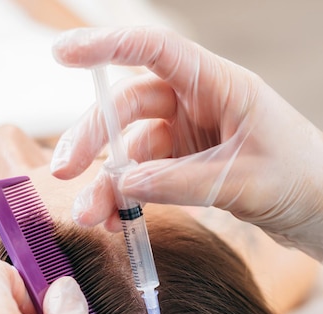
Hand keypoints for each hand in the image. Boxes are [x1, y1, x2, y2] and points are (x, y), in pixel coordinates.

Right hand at [51, 26, 322, 259]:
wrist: (320, 210)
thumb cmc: (300, 180)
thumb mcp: (241, 181)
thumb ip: (180, 182)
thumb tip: (123, 186)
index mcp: (220, 85)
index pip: (156, 51)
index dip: (107, 47)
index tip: (63, 53)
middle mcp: (198, 104)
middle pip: (129, 107)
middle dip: (92, 139)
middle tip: (64, 171)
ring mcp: (190, 136)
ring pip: (130, 151)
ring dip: (106, 183)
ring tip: (89, 216)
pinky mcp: (186, 166)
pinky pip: (144, 179)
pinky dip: (127, 200)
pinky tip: (116, 222)